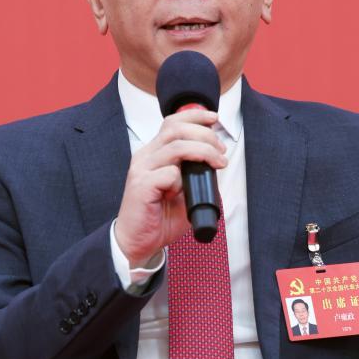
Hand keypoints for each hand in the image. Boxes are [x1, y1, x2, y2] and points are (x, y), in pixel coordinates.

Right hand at [115, 108, 226, 266]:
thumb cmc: (158, 219)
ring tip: (217, 163)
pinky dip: (182, 181)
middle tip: (221, 151)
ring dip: (202, 152)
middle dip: (205, 135)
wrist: (137, 243)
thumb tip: (215, 164)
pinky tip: (180, 194)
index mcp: (153, 154)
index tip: (214, 119)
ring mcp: (141, 170)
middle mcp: (145, 157)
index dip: (194, 116)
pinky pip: (169, 174)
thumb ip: (194, 175)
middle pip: (176, 129)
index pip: (171, 123)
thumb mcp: (182, 192)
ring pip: (176, 147)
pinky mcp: (141, 186)